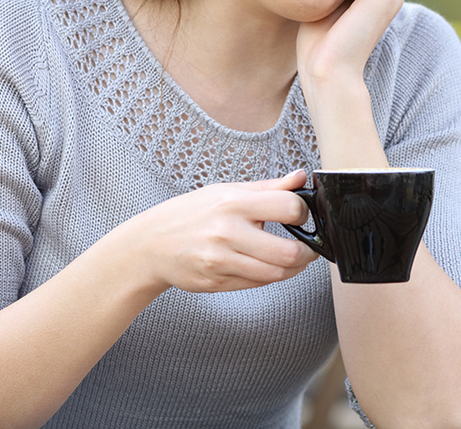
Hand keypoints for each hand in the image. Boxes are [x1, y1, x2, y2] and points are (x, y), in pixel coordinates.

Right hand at [118, 169, 318, 293]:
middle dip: (307, 252)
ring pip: (276, 274)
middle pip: (288, 252)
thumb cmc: (191, 213)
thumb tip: (301, 177)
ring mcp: (220, 261)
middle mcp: (227, 233)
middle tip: (309, 248)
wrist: (151, 244)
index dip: (303, 213)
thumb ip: (269, 187)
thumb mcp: (227, 190)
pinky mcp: (216, 282)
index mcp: (233, 203)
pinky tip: (268, 265)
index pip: (288, 208)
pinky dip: (270, 276)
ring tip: (295, 259)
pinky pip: (256, 284)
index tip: (301, 216)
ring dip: (293, 268)